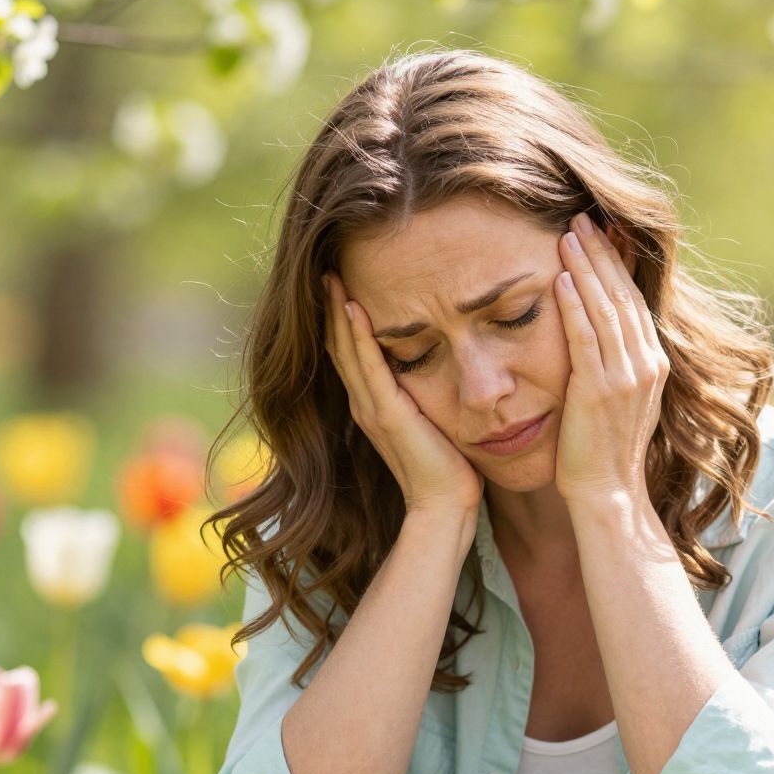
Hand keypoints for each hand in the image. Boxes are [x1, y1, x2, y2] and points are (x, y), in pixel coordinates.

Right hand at [322, 271, 484, 515]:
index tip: (339, 282)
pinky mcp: (387, 414)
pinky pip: (370, 366)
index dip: (340, 318)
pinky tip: (354, 307)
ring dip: (338, 311)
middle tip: (325, 268)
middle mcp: (365, 403)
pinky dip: (359, 335)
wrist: (446, 504)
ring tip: (330, 276)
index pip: (350, 351)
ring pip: (347, 349)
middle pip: (339, 344)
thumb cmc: (448, 466)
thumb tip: (437, 367)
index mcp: (373, 403)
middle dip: (331, 306)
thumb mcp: (430, 420)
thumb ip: (422, 395)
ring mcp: (372, 408)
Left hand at [551, 211, 669, 506]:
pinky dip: (573, 307)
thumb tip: (595, 335)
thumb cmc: (600, 451)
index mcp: (653, 364)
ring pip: (605, 309)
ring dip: (586, 269)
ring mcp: (626, 377)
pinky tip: (560, 280)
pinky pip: (586, 339)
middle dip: (602, 254)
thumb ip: (611, 364)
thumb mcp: (615, 399)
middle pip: (622, 295)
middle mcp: (646, 365)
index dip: (616, 264)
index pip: (633, 301)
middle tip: (581, 218)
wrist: (606, 495)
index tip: (599, 233)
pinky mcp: (600, 390)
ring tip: (568, 235)